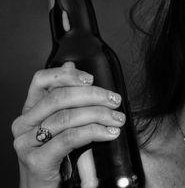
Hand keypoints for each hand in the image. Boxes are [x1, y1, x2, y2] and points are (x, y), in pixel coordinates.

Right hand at [11, 62, 125, 187]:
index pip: (41, 80)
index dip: (67, 75)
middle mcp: (24, 124)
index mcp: (30, 111)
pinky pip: (70, 138)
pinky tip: (109, 133)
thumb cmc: (57, 158)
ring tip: (117, 119)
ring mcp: (27, 143)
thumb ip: (66, 97)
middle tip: (115, 101)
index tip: (91, 79)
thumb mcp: (62, 124)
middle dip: (93, 95)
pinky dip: (94, 132)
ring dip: (99, 115)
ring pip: (67, 118)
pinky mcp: (37, 160)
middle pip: (59, 97)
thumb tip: (73, 66)